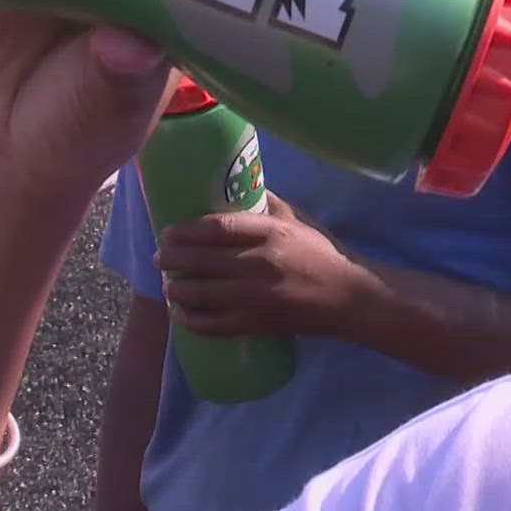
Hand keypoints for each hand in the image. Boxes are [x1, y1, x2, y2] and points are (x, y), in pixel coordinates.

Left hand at [155, 194, 385, 340]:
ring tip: (169, 284)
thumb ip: (268, 204)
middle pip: (199, 260)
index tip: (168, 231)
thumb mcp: (298, 220)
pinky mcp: (255, 324)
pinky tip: (181, 312)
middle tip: (161, 257)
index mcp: (269, 232)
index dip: (184, 231)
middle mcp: (258, 263)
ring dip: (176, 289)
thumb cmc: (321, 254)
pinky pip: (211, 324)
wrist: (349, 297)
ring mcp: (254, 297)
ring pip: (199, 293)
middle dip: (171, 259)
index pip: (215, 228)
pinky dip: (189, 319)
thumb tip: (238, 186)